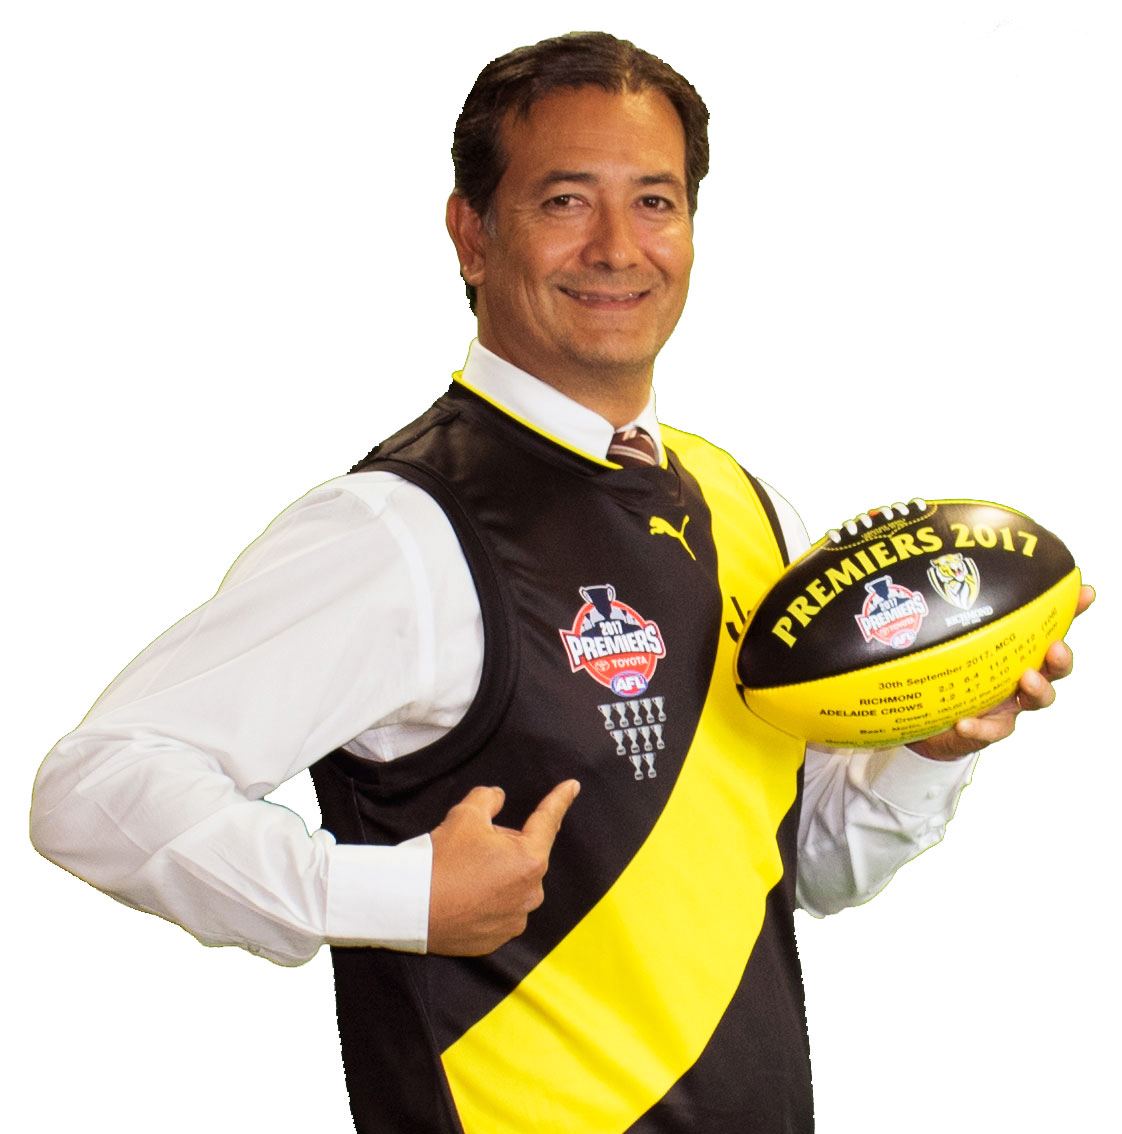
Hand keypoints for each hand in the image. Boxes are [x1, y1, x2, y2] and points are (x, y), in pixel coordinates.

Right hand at [427, 780, 580, 955]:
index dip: (560, 800)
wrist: (409, 906)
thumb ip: (488, 798)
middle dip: (505, 846)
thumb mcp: (465, 815)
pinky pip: (501, 911)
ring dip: (498, 875)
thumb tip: (498, 797)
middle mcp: (530, 893)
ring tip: (464, 874)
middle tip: (472, 846)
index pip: (547, 821)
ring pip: (513, 885)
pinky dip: (488, 902)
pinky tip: (464, 897)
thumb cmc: (441, 859)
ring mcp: (515, 920)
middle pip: (525, 856)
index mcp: (529, 859)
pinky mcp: (497, 939)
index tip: (573, 786)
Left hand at [909, 584, 1094, 760]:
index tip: (1085, 593)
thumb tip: (947, 566)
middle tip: (1055, 648)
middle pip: (1054, 669)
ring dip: (1037, 690)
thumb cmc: (938, 673)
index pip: (1048, 630)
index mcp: (1014, 654)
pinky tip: (963, 722)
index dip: (1071, 612)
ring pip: (1035, 701)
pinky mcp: (984, 732)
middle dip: (1061, 659)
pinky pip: (986, 733)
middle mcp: (1017, 680)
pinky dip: (978, 728)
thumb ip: (951, 614)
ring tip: (1026, 678)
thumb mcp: (941, 640)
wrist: (920, 719)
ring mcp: (1005, 707)